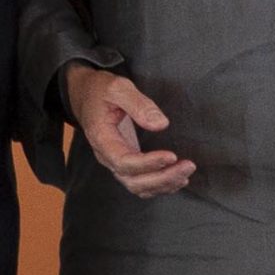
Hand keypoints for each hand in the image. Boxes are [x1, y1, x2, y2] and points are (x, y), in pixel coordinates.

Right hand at [64, 64, 194, 197]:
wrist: (86, 95)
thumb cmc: (101, 90)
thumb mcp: (118, 88)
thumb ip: (138, 104)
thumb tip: (161, 124)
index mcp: (102, 138)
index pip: (124, 162)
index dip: (149, 163)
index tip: (172, 156)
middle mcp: (107, 156)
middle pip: (132, 180)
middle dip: (162, 178)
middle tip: (188, 166)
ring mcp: (115, 161)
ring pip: (137, 186)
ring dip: (163, 184)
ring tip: (186, 173)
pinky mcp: (125, 161)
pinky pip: (140, 182)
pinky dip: (159, 185)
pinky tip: (177, 178)